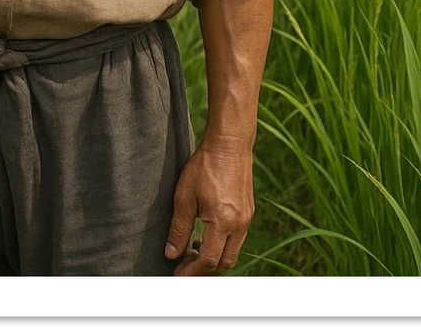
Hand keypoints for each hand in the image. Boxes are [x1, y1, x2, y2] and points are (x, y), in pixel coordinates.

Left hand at [165, 138, 254, 275]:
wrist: (230, 144)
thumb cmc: (204, 166)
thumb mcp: (184, 196)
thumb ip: (179, 228)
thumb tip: (172, 254)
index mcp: (222, 222)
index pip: (208, 260)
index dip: (192, 271)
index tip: (178, 274)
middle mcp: (239, 225)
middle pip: (224, 263)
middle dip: (204, 270)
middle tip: (184, 268)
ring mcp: (246, 219)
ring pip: (233, 253)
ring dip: (214, 259)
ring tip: (193, 254)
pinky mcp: (248, 212)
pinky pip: (237, 239)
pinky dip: (223, 246)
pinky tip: (207, 237)